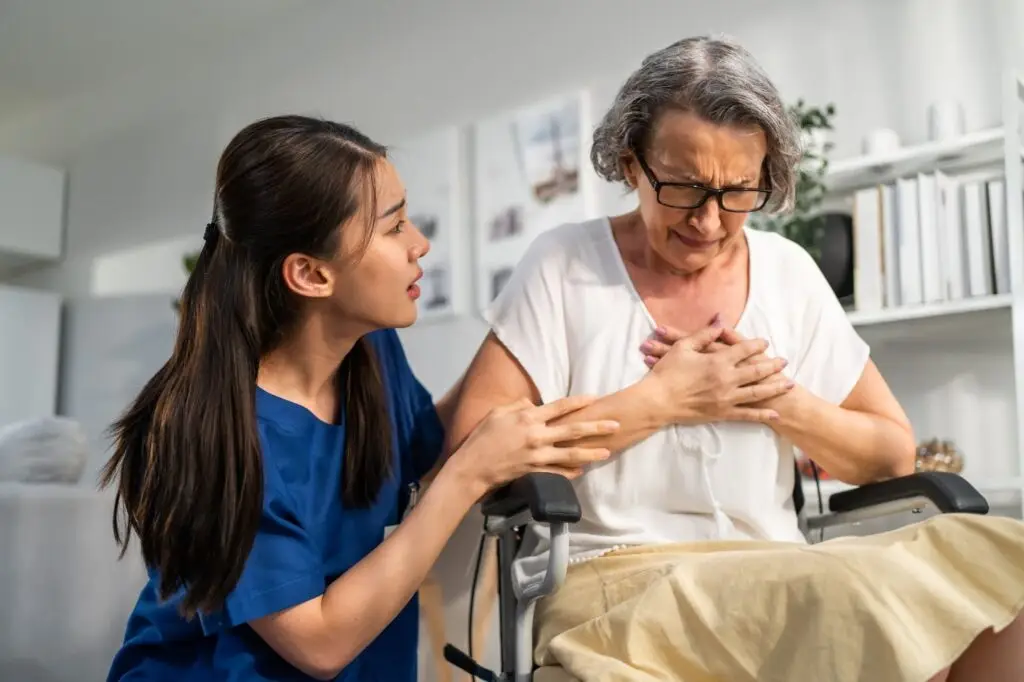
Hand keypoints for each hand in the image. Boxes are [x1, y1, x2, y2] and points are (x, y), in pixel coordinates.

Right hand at [445, 395, 619, 499]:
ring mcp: (537, 455)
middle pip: (573, 430)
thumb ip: (517, 405)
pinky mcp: (534, 471)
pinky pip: (558, 472)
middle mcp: (536, 435)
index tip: (595, 398)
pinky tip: (583, 470)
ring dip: (591, 452)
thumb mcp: (497, 413)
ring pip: (571, 453)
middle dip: (597, 427)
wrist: (472, 467)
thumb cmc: (481, 437)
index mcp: (528, 417)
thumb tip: (532, 404)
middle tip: (616, 425)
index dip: (579, 401)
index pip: (560, 407)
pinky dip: (571, 472)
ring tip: (607, 451)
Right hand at [640, 325, 792, 423]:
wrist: (658, 401)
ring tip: (789, 383)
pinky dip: (762, 414)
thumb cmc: (667, 372)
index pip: (744, 350)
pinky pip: (747, 415)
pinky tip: (775, 413)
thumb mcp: (683, 347)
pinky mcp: (722, 413)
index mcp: (718, 361)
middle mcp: (727, 379)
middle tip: (784, 361)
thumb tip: (720, 324)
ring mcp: (727, 398)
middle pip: (757, 371)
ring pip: (757, 393)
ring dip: (775, 387)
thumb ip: (704, 335)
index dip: (756, 344)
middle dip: (773, 365)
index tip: (764, 342)